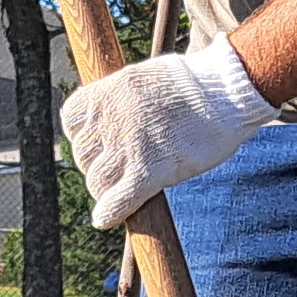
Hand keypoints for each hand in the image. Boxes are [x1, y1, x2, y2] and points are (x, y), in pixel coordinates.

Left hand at [65, 39, 274, 228]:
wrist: (224, 93)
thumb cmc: (194, 86)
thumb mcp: (145, 79)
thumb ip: (124, 100)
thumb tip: (116, 119)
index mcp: (107, 92)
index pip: (72, 122)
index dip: (84, 137)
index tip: (98, 144)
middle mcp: (111, 120)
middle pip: (83, 154)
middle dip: (96, 164)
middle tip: (118, 169)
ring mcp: (128, 147)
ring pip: (96, 180)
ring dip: (104, 189)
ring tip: (120, 191)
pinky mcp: (149, 171)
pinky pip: (118, 200)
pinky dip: (109, 212)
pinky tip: (106, 218)